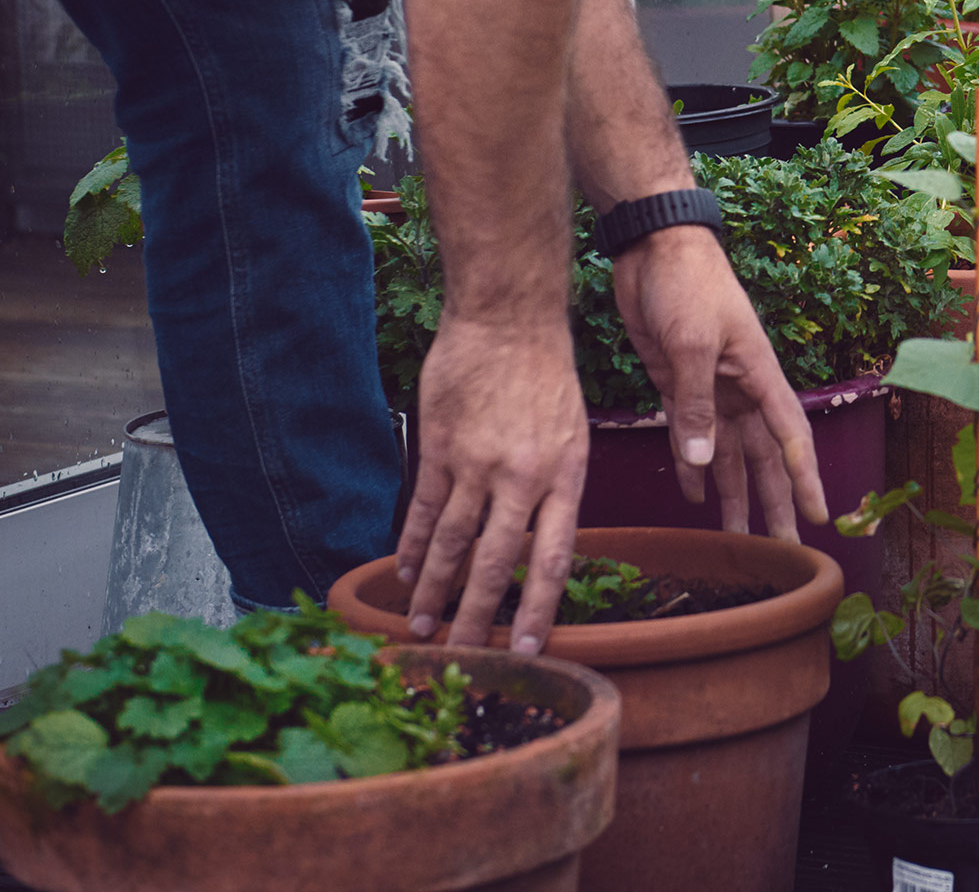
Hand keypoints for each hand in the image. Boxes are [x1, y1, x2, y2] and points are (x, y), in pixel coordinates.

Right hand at [396, 313, 588, 653]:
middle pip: (493, 563)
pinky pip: (423, 509)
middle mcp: (521, 478)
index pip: (551, 559)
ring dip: (433, 592)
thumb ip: (555, 490)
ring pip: (450, 543)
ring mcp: (476, 464)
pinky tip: (404, 573)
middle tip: (462, 660)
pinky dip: (411, 545)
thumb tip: (537, 545)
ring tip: (422, 629)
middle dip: (476, 618)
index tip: (527, 650)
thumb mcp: (574, 435)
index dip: (538, 609)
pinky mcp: (439, 448)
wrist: (508, 319)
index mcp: (565, 477)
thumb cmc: (546, 376)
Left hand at [613, 227, 827, 537]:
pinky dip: (692, 466)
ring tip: (738, 539)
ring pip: (727, 454)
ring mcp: (709, 388)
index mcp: (759, 374)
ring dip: (733, 494)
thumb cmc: (687, 284)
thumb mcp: (693, 343)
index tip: (822, 518)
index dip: (806, 480)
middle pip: (763, 457)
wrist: (653, 247)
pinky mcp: (677, 385)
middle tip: (782, 549)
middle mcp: (740, 388)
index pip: (790, 437)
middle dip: (774, 502)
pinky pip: (690, 436)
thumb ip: (697, 404)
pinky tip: (694, 495)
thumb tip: (705, 465)